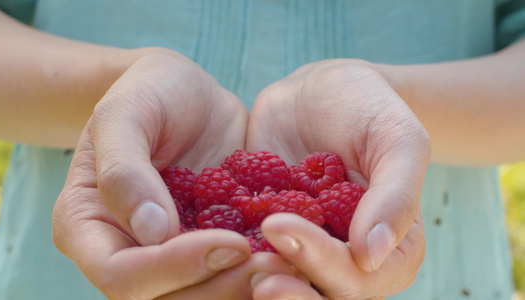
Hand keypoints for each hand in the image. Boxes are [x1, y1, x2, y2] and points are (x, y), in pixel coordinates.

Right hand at [52, 49, 294, 298]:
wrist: (182, 92)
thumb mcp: (124, 114)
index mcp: (89, 227)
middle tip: (275, 265)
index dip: (173, 269)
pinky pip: (231, 270)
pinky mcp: (209, 243)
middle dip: (220, 288)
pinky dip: (263, 268)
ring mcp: (171, 252)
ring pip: (203, 294)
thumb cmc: (146, 93)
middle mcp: (128, 251)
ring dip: (246, 286)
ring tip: (294, 264)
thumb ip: (124, 170)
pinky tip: (297, 254)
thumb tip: (150, 232)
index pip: (122, 274)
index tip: (230, 244)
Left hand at [247, 59, 430, 298]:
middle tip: (254, 271)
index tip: (279, 226)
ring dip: (258, 280)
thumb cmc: (367, 109)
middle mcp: (351, 259)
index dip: (323, 263)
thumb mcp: (396, 140)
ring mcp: (308, 250)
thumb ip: (395, 196)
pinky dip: (232, 255)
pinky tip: (206, 242)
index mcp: (393, 250)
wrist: (318, 94)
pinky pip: (253, 253)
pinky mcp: (270, 235)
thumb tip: (371, 256)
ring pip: (286, 281)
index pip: (360, 277)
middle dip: (289, 286)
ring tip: (226, 263)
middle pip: (321, 292)